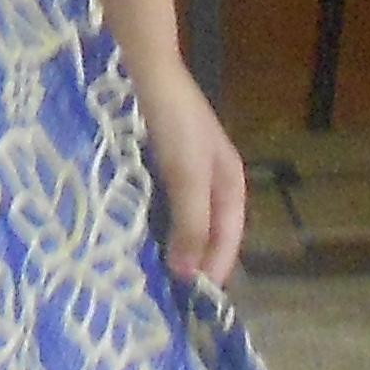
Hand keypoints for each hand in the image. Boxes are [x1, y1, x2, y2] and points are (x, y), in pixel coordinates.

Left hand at [132, 64, 248, 287]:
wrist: (148, 71)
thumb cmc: (175, 124)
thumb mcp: (187, 176)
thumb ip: (190, 223)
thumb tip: (187, 273)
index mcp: (230, 183)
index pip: (229, 238)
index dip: (215, 267)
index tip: (194, 297)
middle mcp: (213, 179)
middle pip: (210, 230)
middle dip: (195, 260)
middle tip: (171, 292)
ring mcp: (188, 170)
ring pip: (186, 218)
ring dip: (175, 243)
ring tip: (154, 271)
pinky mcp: (163, 162)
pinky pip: (165, 203)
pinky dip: (157, 223)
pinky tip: (139, 234)